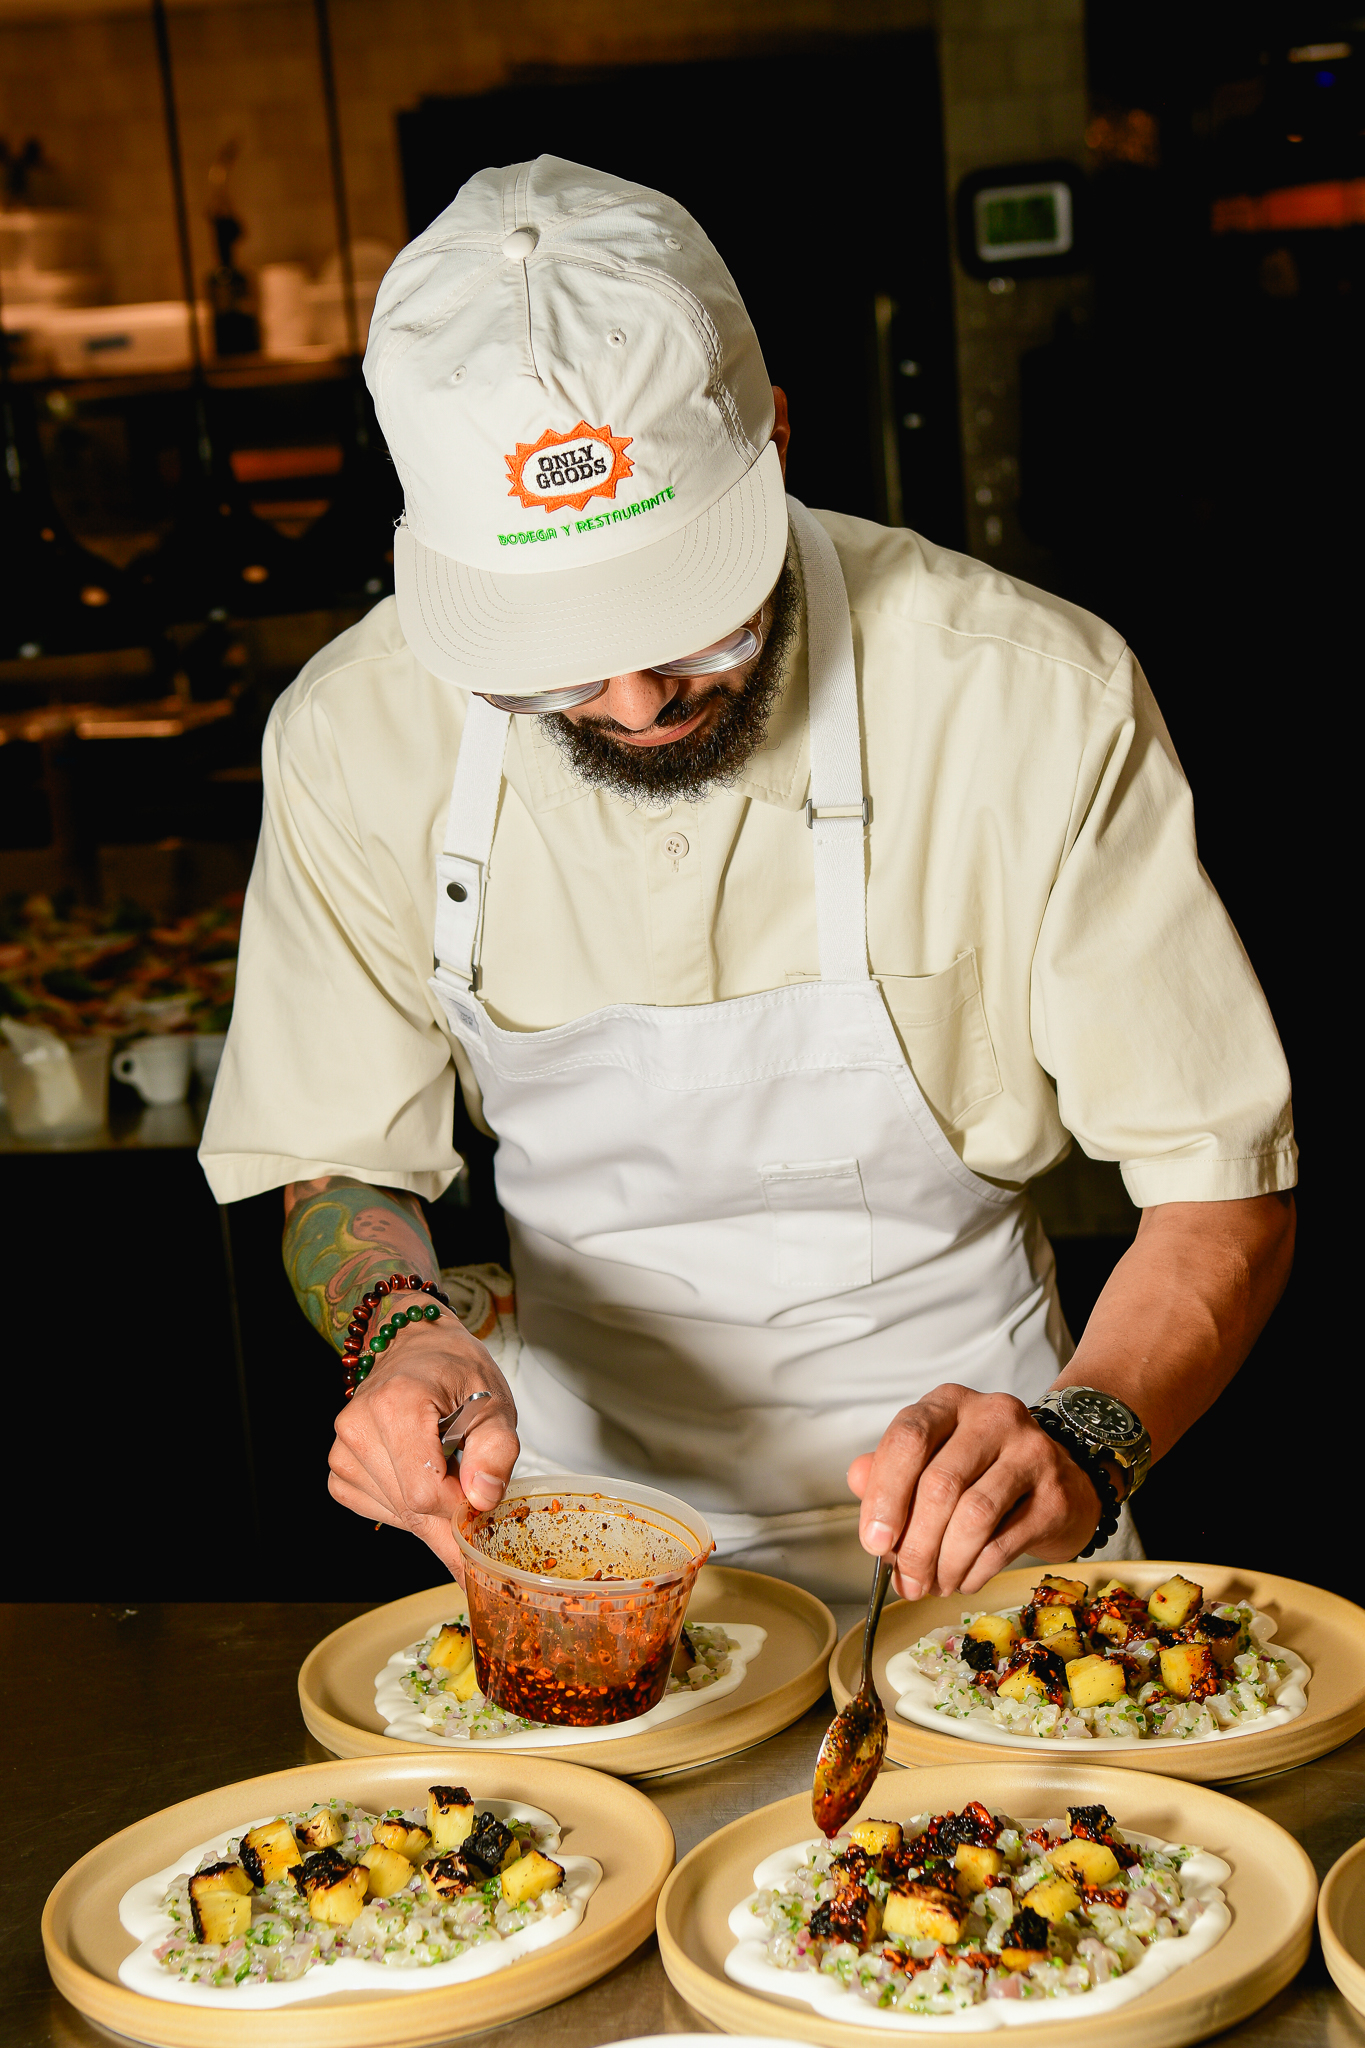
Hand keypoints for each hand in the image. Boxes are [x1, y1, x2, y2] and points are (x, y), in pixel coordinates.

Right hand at [328, 1299, 519, 1579]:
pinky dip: (404, 1506)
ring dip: (428, 1510)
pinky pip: (375, 1508)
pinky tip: (419, 1475)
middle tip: (473, 1492)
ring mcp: (342, 1446)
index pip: (425, 1492)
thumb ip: (496, 1451)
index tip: (482, 1497)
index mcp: (398, 1402)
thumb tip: (482, 1500)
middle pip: (409, 1507)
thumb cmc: (457, 1372)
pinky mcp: (339, 1464)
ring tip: (445, 1469)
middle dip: (447, 1514)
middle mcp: (359, 1424)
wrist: (417, 1348)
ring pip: (395, 1513)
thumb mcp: (494, 1403)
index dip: (460, 1507)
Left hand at [846, 1385, 1099, 1599]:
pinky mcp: (1056, 1494)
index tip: (874, 1542)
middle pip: (940, 1484)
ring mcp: (1031, 1451)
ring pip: (973, 1515)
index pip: (908, 1437)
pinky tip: (963, 1580)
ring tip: (933, 1584)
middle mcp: (992, 1416)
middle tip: (906, 1581)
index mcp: (949, 1403)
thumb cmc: (984, 1470)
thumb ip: (889, 1469)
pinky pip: (1004, 1541)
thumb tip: (857, 1481)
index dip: (885, 1495)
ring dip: (945, 1563)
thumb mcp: (933, 1458)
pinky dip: (974, 1571)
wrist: (1064, 1479)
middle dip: (915, 1545)